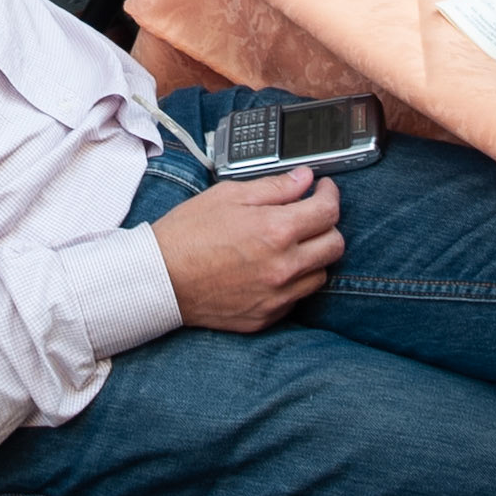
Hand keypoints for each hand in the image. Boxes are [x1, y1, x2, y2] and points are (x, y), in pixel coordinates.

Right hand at [150, 168, 343, 331]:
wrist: (160, 278)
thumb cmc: (188, 234)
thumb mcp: (229, 195)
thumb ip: (274, 187)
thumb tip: (304, 179)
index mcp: (276, 231)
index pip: (328, 211)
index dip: (330, 194)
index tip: (323, 189)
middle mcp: (283, 267)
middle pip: (335, 245)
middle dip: (327, 224)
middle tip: (310, 214)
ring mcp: (277, 296)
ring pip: (321, 273)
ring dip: (313, 255)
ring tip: (291, 243)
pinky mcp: (268, 316)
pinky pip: (297, 297)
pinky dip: (293, 280)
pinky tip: (272, 267)